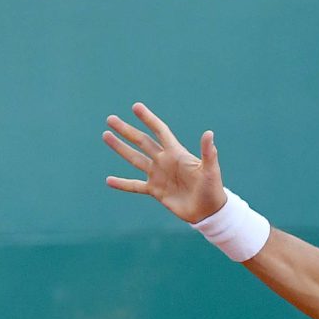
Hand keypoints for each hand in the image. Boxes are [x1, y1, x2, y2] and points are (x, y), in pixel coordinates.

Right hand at [102, 103, 226, 223]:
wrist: (208, 211)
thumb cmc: (212, 188)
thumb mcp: (210, 169)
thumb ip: (208, 152)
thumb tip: (209, 133)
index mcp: (176, 153)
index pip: (159, 131)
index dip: (148, 119)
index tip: (136, 107)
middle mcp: (164, 161)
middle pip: (142, 141)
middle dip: (126, 130)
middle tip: (110, 119)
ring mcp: (158, 176)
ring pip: (135, 159)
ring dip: (120, 148)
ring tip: (106, 136)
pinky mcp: (155, 191)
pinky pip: (135, 186)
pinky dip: (122, 183)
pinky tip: (108, 180)